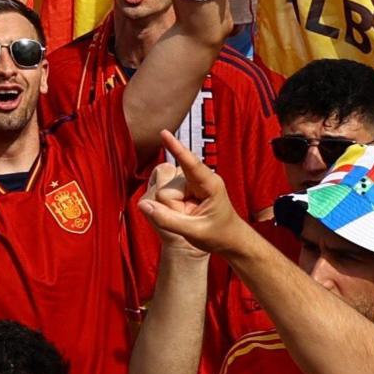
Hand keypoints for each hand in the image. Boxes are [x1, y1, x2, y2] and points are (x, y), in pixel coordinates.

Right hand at [135, 138, 247, 255]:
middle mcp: (200, 179)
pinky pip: (165, 196)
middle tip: (191, 220)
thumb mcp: (194, 232)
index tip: (164, 133)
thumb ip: (167, 220)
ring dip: (173, 210)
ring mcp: (191, 182)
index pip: (190, 164)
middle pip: (168, 189)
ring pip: (164, 193)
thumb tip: (143, 205)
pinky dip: (171, 208)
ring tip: (191, 218)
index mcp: (210, 184)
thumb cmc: (218, 235)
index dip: (176, 148)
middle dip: (173, 208)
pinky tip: (186, 213)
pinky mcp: (185, 188)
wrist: (230, 240)